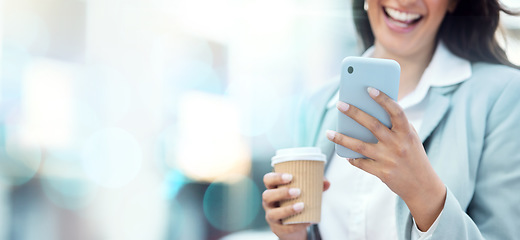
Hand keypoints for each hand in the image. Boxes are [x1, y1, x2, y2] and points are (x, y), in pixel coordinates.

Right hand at [262, 172, 329, 239]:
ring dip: (287, 210)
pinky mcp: (277, 228)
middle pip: (267, 196)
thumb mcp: (306, 192)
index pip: (268, 179)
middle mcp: (268, 202)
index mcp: (273, 189)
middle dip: (282, 193)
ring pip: (273, 214)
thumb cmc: (299, 201)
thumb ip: (316, 185)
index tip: (290, 176)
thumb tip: (327, 183)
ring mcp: (271, 216)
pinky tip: (306, 221)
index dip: (276, 177)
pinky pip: (283, 228)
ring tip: (302, 206)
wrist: (295, 224)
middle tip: (298, 191)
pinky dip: (296, 225)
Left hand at [326, 87, 445, 230]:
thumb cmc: (413, 155)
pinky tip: (345, 153)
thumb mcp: (410, 138)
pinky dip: (352, 158)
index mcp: (407, 132)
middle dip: (354, 113)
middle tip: (340, 104)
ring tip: (328, 132)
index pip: (396, 112)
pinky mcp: (382, 173)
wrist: (423, 185)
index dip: (383, 99)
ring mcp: (389, 159)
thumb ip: (395, 125)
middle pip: (372, 125)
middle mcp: (398, 144)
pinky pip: (361, 163)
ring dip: (342, 138)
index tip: (369, 89)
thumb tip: (370, 109)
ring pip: (360, 146)